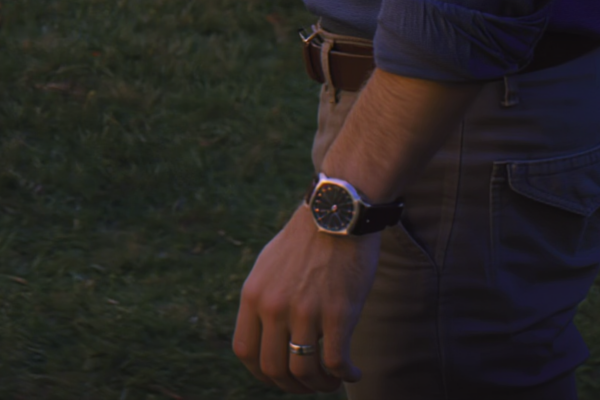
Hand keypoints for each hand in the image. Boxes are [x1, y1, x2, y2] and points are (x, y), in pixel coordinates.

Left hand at [234, 205, 377, 391]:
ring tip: (333, 380)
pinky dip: (347, 376)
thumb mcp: (268, 268)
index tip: (280, 378)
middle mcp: (274, 305)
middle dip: (293, 387)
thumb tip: (263, 338)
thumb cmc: (305, 244)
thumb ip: (263, 301)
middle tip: (311, 384)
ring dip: (322, 386)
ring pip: (305, 373)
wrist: (335, 216)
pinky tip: (354, 372)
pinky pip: (337, 364)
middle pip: (274, 369)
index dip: (262, 375)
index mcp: (253, 294)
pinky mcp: (338, 313)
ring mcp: (305, 310)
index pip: (245, 352)